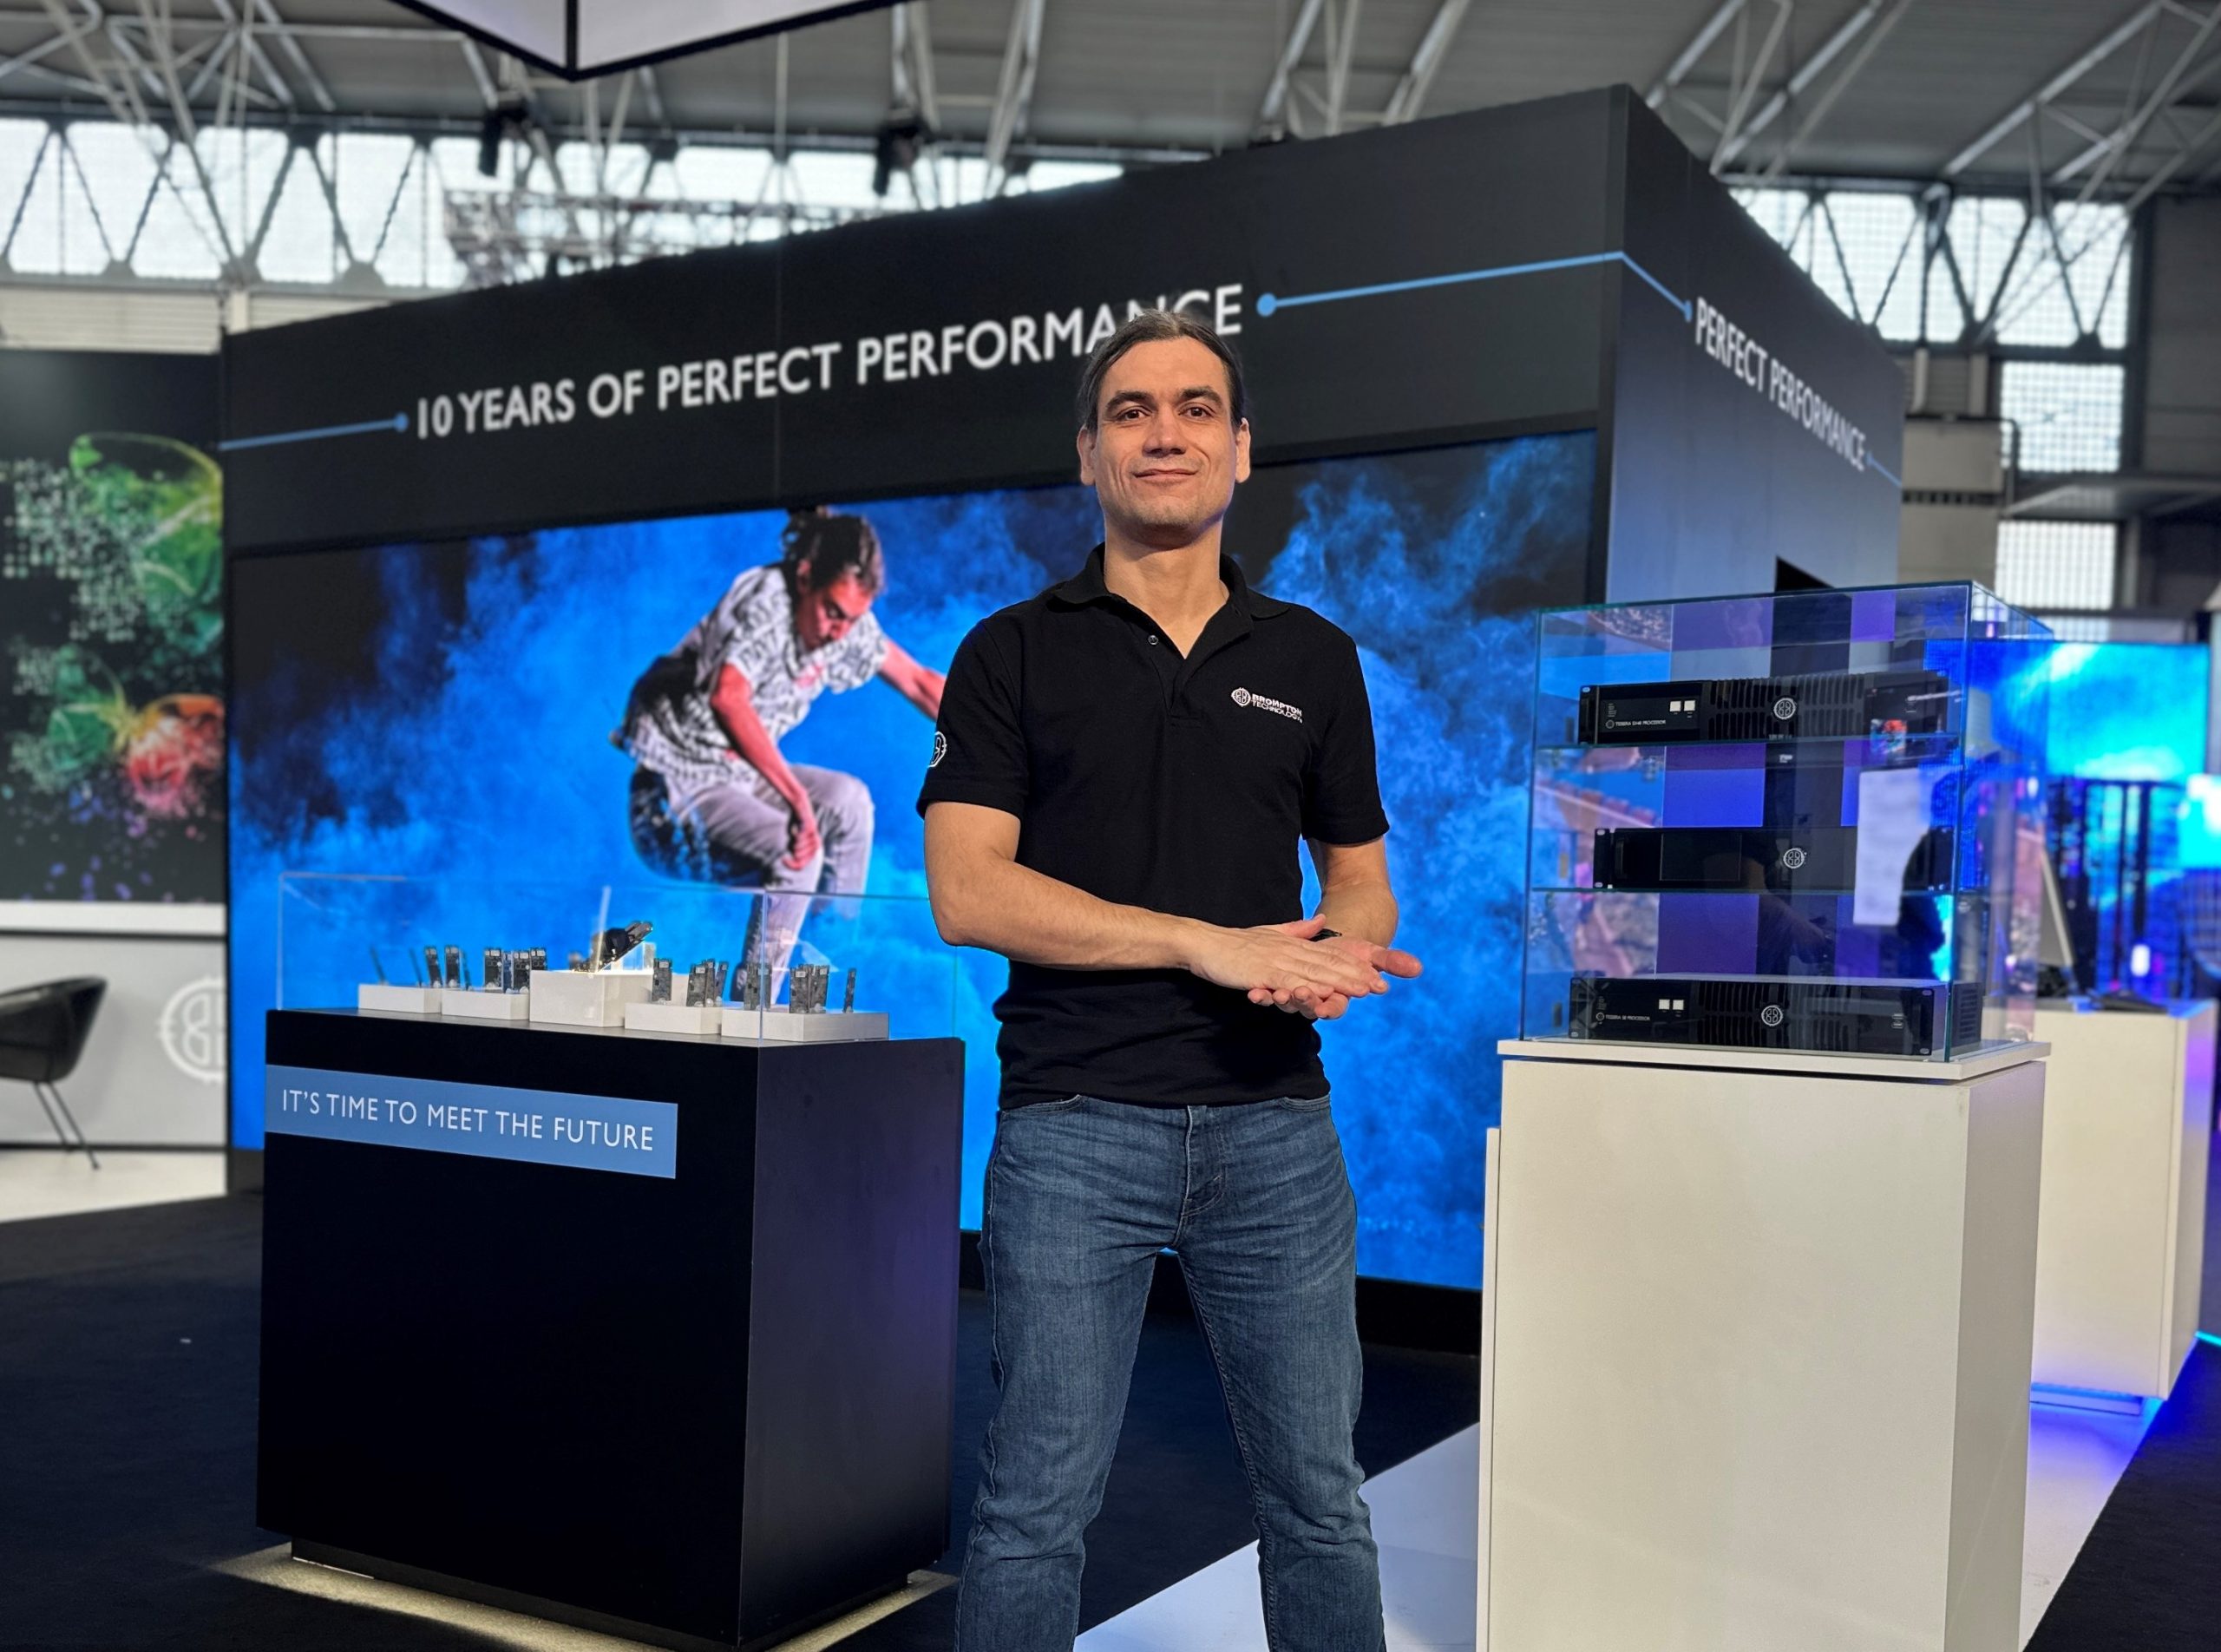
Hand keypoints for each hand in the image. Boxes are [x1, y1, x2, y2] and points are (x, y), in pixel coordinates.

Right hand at [783, 797, 822, 869]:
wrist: (800, 809)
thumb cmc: (797, 828)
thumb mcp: (793, 843)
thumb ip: (794, 852)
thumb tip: (794, 859)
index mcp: (813, 851)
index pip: (800, 865)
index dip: (790, 865)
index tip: (783, 859)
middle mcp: (817, 845)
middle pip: (797, 857)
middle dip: (790, 848)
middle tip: (792, 839)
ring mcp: (814, 837)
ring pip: (796, 847)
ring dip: (791, 840)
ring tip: (794, 832)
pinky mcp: (810, 828)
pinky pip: (797, 837)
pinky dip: (793, 834)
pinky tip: (795, 827)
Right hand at [1186, 914, 1391, 1007]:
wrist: (1203, 943)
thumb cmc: (1232, 944)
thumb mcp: (1269, 933)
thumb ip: (1297, 929)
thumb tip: (1320, 921)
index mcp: (1292, 943)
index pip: (1328, 955)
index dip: (1354, 966)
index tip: (1376, 975)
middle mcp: (1288, 950)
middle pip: (1328, 964)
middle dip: (1356, 976)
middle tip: (1381, 986)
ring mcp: (1276, 961)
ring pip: (1314, 973)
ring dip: (1339, 982)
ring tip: (1363, 990)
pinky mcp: (1261, 972)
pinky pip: (1289, 982)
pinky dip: (1307, 988)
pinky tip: (1324, 994)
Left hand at [1248, 922, 1422, 1020]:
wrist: (1329, 944)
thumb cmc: (1352, 952)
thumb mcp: (1372, 954)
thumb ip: (1393, 962)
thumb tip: (1418, 967)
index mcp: (1340, 994)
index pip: (1337, 1005)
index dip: (1331, 1006)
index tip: (1326, 1003)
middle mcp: (1318, 999)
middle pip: (1309, 1006)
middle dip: (1302, 1002)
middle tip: (1295, 994)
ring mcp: (1298, 995)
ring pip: (1288, 1003)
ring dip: (1280, 1000)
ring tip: (1273, 993)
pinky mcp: (1280, 987)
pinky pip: (1270, 995)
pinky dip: (1262, 995)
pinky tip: (1254, 993)